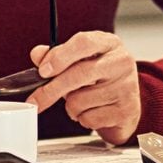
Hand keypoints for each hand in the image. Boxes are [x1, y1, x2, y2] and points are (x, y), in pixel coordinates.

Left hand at [26, 31, 140, 144]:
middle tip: (37, 100)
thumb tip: (37, 54)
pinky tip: (93, 112)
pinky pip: (89, 118)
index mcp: (109, 43)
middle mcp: (121, 61)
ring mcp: (126, 86)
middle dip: (52, 90)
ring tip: (82, 102)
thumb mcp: (79, 61)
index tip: (42, 71)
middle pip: (79, 74)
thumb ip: (57, 56)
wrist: (126, 103)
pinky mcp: (126, 110)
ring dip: (72, 107)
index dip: (60, 56)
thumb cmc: (100, 79)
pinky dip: (83, 119)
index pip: (83, 42)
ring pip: (80, 101)